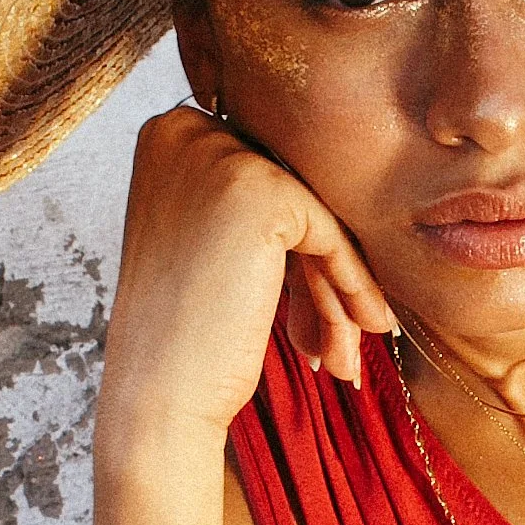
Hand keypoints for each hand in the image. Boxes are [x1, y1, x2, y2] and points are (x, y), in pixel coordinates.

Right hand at [97, 104, 397, 448]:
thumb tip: (333, 190)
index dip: (296, 246)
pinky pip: (331, 234)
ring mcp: (220, 156)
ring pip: (314, 217)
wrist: (159, 393)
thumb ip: (255, 205)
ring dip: (336, 287)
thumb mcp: (212, 244)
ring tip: (347, 347)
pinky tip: (366, 326)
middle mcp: (185, 131)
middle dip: (318, 270)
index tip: (317, 302)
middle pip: (291, 195)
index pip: (263, 177)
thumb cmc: (182, 331)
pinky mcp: (261, 190)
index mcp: (167, 134)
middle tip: (343, 334)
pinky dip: (351, 283)